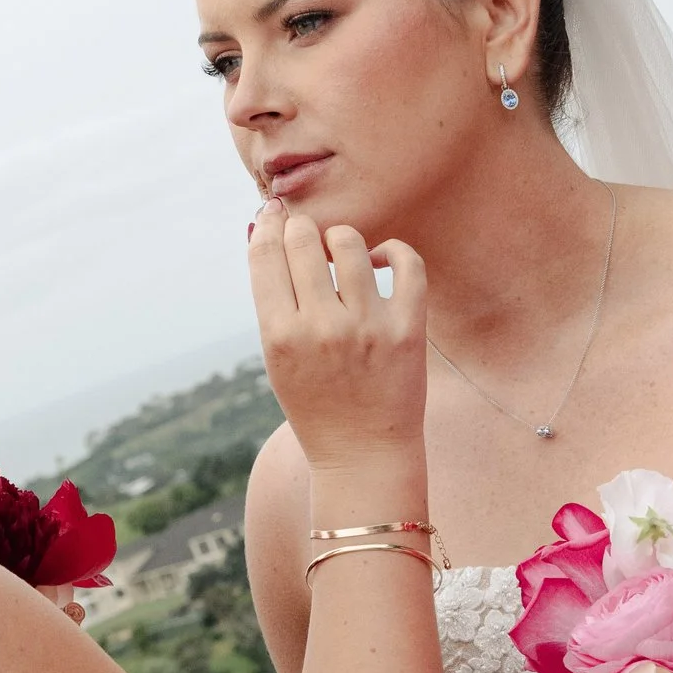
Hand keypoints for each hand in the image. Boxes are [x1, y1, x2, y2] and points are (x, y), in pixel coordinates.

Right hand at [249, 205, 428, 499]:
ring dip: (342, 239)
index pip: (266, 254)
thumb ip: (273, 302)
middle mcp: (321, 328)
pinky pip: (407, 263)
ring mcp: (366, 328)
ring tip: (343, 252)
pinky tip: (382, 261)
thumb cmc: (316, 405)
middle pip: (305, 241)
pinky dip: (394, 251)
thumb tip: (265, 233)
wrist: (363, 457)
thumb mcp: (279, 359)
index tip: (275, 214)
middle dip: (303, 229)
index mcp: (279, 336)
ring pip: (350, 243)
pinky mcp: (407, 332)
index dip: (269, 225)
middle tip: (309, 237)